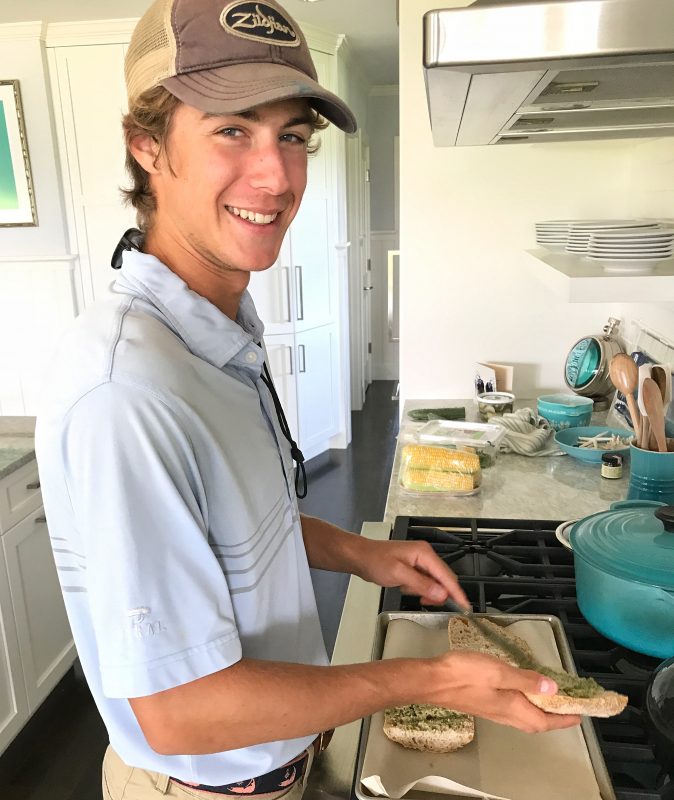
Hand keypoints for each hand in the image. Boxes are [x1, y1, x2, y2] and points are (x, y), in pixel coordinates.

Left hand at [357, 539, 468, 608]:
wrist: (360, 557)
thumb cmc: (376, 561)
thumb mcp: (399, 574)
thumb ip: (422, 584)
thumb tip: (442, 594)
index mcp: (424, 553)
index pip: (446, 575)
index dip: (456, 592)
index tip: (466, 606)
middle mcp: (425, 556)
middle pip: (443, 579)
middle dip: (437, 593)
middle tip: (425, 602)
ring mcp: (420, 562)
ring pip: (433, 583)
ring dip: (423, 591)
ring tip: (405, 589)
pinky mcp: (414, 568)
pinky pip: (424, 583)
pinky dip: (417, 589)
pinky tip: (404, 587)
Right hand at [422, 651, 580, 733]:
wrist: (432, 681)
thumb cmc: (464, 674)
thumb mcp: (498, 671)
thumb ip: (525, 679)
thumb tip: (552, 688)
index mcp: (512, 707)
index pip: (545, 721)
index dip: (564, 719)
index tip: (580, 714)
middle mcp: (505, 714)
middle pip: (536, 722)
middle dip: (554, 718)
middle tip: (568, 706)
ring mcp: (493, 710)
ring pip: (524, 717)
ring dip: (540, 711)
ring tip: (550, 699)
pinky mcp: (483, 703)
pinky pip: (512, 709)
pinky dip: (525, 704)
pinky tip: (522, 691)